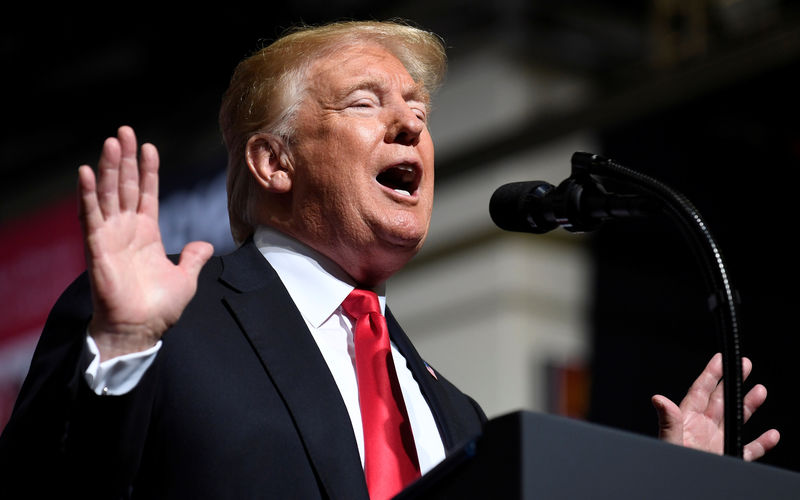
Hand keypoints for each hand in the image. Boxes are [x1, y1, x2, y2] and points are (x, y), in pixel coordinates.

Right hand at [78, 126, 213, 360]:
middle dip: (126, 159)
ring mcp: (111, 236)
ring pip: (109, 194)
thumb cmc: (159, 308)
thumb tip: (205, 244)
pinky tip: (86, 172)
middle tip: (125, 131)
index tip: (149, 147)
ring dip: (109, 168)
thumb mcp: (186, 278)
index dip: (148, 170)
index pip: (147, 193)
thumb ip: (193, 257)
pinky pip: (90, 215)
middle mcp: (127, 230)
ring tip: (112, 141)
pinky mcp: (97, 247)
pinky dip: (88, 194)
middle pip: (126, 186)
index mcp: (147, 234)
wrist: (140, 330)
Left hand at [651, 353, 779, 460]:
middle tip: (745, 364)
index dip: (711, 374)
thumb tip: (659, 398)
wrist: (676, 487)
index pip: (700, 391)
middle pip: (721, 399)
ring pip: (737, 420)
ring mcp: (716, 443)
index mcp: (687, 419)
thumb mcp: (669, 441)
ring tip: (760, 390)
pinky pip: (747, 449)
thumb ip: (668, 421)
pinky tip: (771, 435)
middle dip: (733, 382)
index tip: (721, 358)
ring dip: (749, 406)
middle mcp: (703, 428)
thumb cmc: (668, 464)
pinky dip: (761, 443)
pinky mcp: (726, 458)